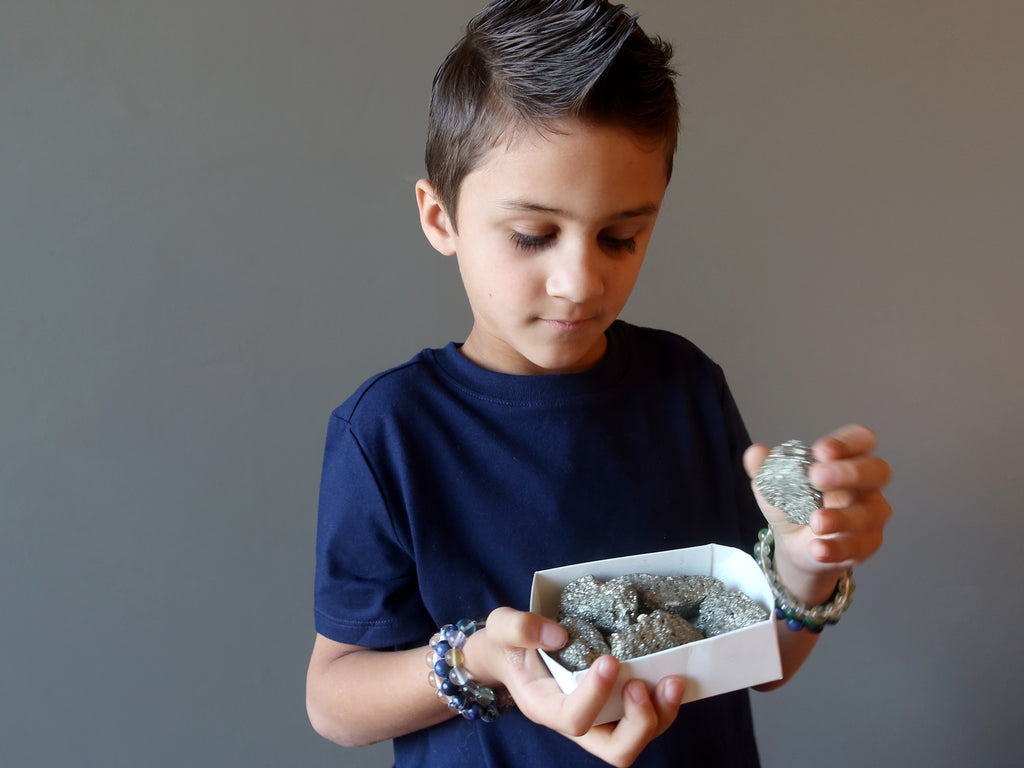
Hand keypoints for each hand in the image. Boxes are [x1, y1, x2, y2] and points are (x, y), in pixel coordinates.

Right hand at [466, 607, 685, 766]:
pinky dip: (661, 702)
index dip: (596, 697)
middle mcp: (575, 721)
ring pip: (636, 739)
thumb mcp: (501, 627)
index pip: (574, 719)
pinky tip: (670, 673)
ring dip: (661, 714)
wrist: (508, 654)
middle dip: (641, 722)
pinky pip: (644, 717)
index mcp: (544, 706)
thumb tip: (558, 635)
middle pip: (615, 749)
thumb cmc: (505, 643)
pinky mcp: (612, 705)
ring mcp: (597, 717)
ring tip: (673, 680)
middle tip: (650, 684)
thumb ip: (521, 628)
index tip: (610, 660)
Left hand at [744, 424, 891, 603]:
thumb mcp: (775, 485)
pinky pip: (859, 546)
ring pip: (870, 513)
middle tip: (816, 477)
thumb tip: (754, 453)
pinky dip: (837, 548)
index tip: (820, 450)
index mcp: (845, 460)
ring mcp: (871, 515)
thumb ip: (766, 468)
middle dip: (849, 472)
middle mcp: (865, 484)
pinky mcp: (867, 543)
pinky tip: (818, 548)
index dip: (846, 442)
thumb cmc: (793, 504)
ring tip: (816, 521)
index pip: (860, 440)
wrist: (794, 544)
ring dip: (843, 517)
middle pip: (877, 471)